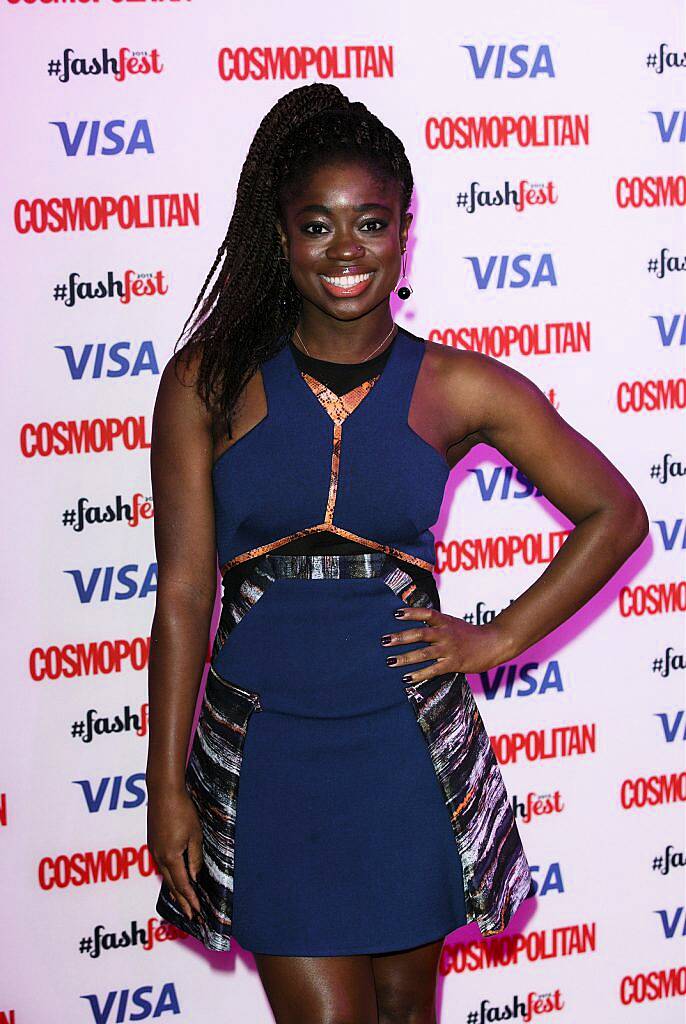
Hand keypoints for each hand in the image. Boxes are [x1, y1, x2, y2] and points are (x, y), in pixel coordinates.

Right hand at [147, 786, 203, 919]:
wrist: (163, 791)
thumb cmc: (182, 810)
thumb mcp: (195, 834)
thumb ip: (194, 857)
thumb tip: (194, 876)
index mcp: (170, 857)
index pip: (183, 884)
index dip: (191, 899)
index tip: (197, 911)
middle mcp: (159, 857)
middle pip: (172, 885)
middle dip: (182, 901)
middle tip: (190, 915)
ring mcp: (154, 850)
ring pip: (165, 876)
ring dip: (175, 890)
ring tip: (182, 902)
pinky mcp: (152, 843)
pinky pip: (161, 866)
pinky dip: (169, 876)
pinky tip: (173, 878)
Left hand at [381, 606, 514, 680]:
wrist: (493, 644)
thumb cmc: (470, 634)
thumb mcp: (453, 623)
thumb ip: (436, 624)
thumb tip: (416, 623)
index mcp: (445, 621)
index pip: (426, 613)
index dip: (411, 613)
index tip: (395, 613)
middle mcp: (446, 633)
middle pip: (420, 633)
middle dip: (401, 637)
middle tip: (384, 640)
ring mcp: (449, 648)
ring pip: (424, 653)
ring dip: (405, 657)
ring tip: (389, 661)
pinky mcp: (454, 663)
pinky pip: (433, 669)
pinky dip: (418, 674)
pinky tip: (406, 678)